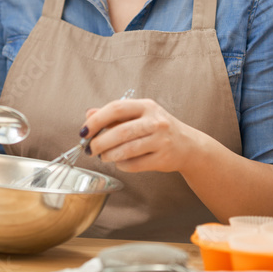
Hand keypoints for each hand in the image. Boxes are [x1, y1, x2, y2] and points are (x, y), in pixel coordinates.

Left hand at [79, 98, 197, 173]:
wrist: (188, 146)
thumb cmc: (159, 129)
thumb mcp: (139, 115)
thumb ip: (114, 115)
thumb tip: (89, 114)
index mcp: (146, 106)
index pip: (116, 108)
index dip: (96, 120)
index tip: (84, 131)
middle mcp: (155, 121)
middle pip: (120, 131)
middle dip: (100, 142)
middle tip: (90, 148)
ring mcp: (161, 140)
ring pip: (127, 150)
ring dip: (109, 155)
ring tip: (103, 156)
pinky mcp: (163, 158)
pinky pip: (135, 164)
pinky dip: (122, 165)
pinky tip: (120, 162)